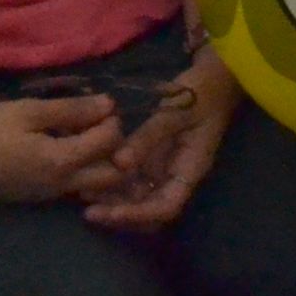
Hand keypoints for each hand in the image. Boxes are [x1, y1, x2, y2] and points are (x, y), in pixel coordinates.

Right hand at [0, 94, 126, 206]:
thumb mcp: (27, 112)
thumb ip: (70, 110)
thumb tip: (109, 105)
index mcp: (62, 161)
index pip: (110, 142)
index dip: (111, 119)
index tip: (98, 104)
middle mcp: (63, 184)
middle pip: (112, 174)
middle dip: (116, 148)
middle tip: (99, 125)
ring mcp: (52, 195)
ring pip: (96, 184)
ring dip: (101, 162)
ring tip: (85, 135)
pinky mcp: (41, 197)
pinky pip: (76, 187)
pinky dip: (84, 170)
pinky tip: (69, 148)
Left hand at [85, 50, 237, 230]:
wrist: (213, 79)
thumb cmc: (200, 94)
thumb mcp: (175, 111)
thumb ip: (149, 136)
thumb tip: (119, 163)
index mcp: (190, 170)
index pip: (166, 207)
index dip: (137, 215)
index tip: (107, 213)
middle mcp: (175, 177)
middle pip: (149, 211)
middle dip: (120, 214)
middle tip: (88, 209)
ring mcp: (163, 170)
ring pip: (137, 199)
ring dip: (113, 201)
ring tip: (83, 192)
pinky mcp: (152, 160)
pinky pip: (131, 180)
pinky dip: (112, 183)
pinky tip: (91, 173)